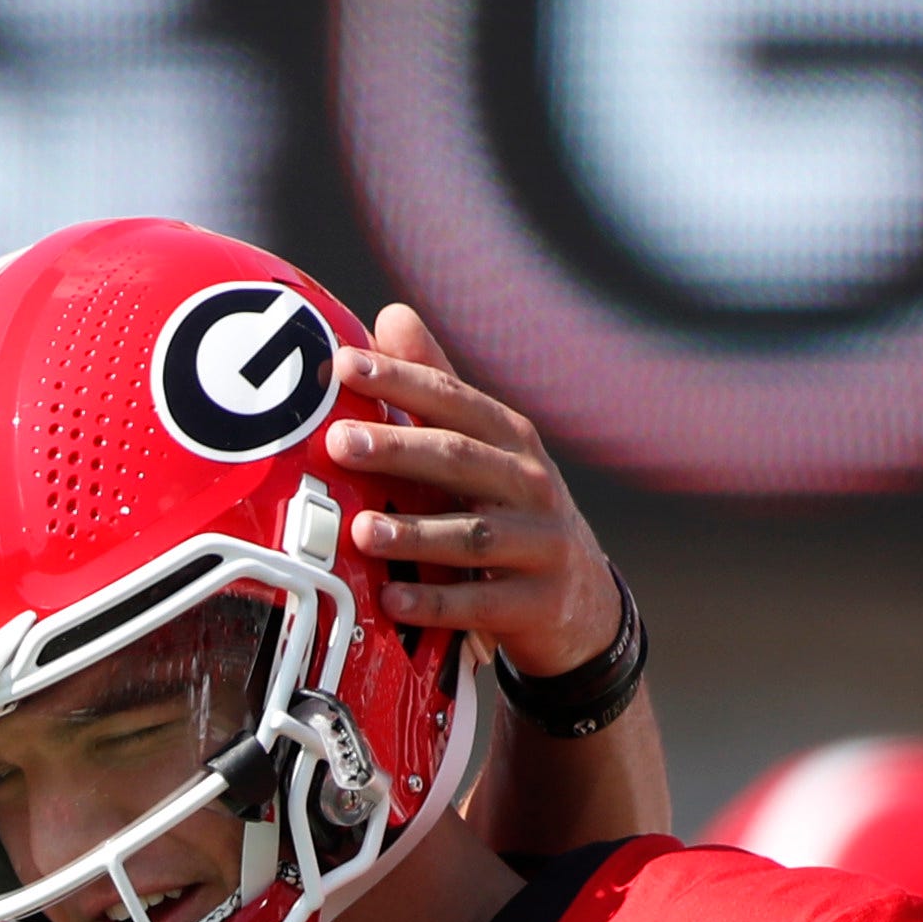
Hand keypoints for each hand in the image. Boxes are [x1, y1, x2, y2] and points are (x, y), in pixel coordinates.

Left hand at [327, 306, 620, 679]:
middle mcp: (530, 484)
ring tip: (361, 531)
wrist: (583, 604)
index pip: (452, 400)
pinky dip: (436, 603)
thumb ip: (438, 391)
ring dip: (415, 533)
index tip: (344, 366)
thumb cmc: (513, 514)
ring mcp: (540, 544)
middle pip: (461, 459)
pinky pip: (481, 604)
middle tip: (339, 443)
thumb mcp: (486, 450)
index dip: (400, 379)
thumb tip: (391, 316)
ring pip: (472, 535)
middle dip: (399, 449)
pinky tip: (392, 601)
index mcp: (510, 440)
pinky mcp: (537, 603)